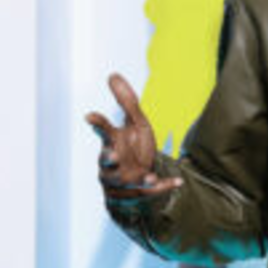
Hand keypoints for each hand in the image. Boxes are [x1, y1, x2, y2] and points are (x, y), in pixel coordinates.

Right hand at [86, 73, 182, 199]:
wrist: (139, 176)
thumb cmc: (133, 146)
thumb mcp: (136, 122)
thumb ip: (127, 102)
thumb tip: (113, 75)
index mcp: (113, 142)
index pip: (103, 131)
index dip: (98, 123)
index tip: (89, 115)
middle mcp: (112, 163)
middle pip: (107, 162)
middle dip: (110, 160)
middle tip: (114, 155)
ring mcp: (122, 181)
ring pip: (125, 182)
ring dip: (137, 179)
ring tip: (149, 176)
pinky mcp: (137, 193)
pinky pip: (149, 192)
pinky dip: (163, 187)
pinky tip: (178, 182)